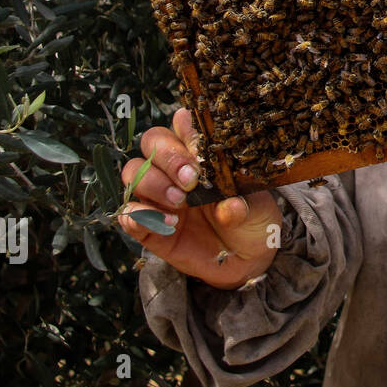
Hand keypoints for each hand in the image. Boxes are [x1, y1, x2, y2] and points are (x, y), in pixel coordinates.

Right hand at [117, 107, 282, 289]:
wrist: (246, 260)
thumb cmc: (253, 222)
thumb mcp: (258, 209)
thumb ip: (243, 204)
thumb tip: (231, 204)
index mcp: (203, 155)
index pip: (183, 126)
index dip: (186, 130)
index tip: (198, 144)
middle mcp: (175, 170)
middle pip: (152, 142)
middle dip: (168, 157)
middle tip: (190, 180)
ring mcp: (159, 196)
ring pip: (133, 171)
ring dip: (153, 183)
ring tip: (180, 202)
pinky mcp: (148, 225)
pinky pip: (128, 213)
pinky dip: (140, 215)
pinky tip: (169, 223)